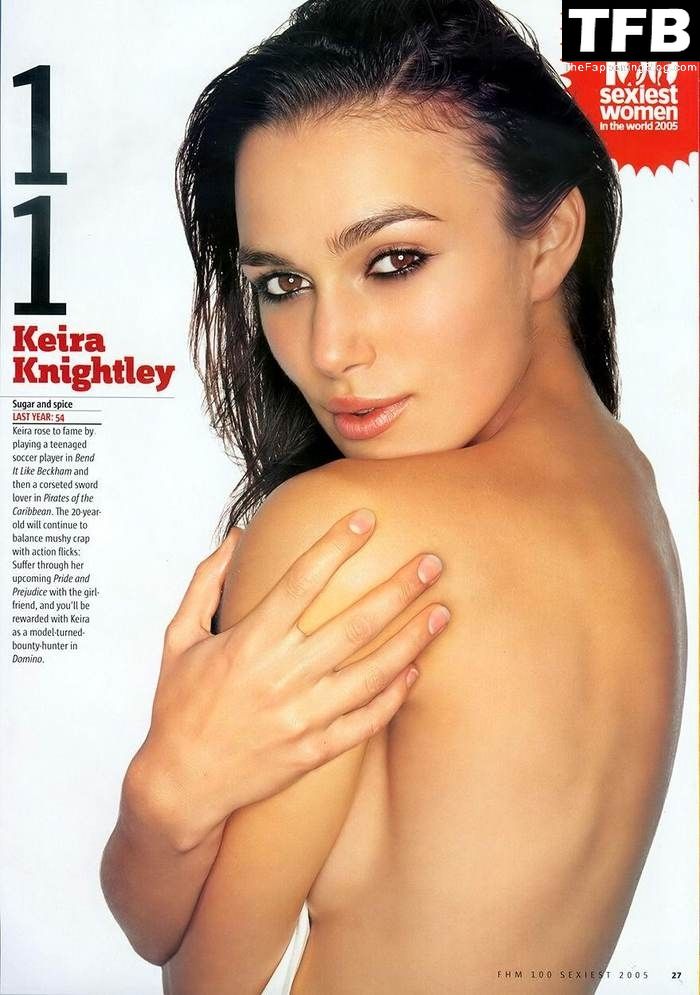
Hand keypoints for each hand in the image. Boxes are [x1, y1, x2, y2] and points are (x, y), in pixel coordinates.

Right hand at [132, 508, 449, 850]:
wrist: (179, 785)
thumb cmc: (178, 707)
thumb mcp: (179, 638)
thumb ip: (206, 583)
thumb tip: (238, 535)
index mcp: (248, 643)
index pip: (301, 581)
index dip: (336, 546)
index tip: (366, 519)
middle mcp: (280, 677)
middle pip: (353, 624)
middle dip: (398, 589)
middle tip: (431, 563)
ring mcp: (301, 717)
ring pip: (371, 674)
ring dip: (411, 641)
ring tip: (443, 612)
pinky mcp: (313, 751)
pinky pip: (365, 722)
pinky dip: (394, 697)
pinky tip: (416, 672)